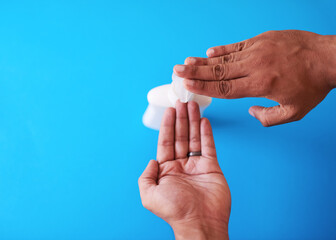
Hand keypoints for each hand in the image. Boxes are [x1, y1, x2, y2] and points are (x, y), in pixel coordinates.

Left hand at [138, 101, 230, 239]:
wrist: (200, 222)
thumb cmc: (176, 211)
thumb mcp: (149, 195)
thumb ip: (146, 176)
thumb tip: (151, 161)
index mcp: (166, 170)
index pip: (166, 142)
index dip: (167, 126)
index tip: (169, 111)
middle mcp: (181, 165)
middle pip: (180, 136)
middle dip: (180, 119)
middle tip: (182, 102)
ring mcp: (196, 166)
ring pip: (194, 138)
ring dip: (192, 121)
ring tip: (192, 106)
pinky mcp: (211, 167)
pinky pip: (208, 146)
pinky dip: (206, 133)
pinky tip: (203, 121)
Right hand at [174, 30, 335, 125]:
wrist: (329, 58)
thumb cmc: (312, 86)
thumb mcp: (294, 112)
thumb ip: (268, 118)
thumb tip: (250, 112)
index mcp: (260, 84)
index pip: (225, 88)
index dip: (204, 88)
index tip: (187, 86)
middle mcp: (255, 66)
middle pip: (219, 72)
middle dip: (195, 73)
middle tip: (177, 71)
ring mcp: (258, 50)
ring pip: (225, 58)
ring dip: (204, 61)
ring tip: (187, 62)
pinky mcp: (262, 40)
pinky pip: (237, 45)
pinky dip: (222, 50)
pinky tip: (209, 52)